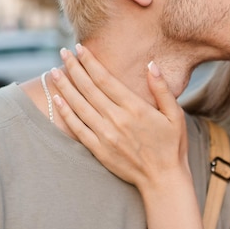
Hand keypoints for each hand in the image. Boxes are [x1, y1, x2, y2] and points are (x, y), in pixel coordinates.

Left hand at [50, 44, 189, 190]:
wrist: (163, 179)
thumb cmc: (172, 145)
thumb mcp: (175, 114)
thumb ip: (162, 89)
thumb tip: (151, 64)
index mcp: (135, 108)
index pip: (105, 79)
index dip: (90, 63)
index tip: (80, 49)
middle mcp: (116, 119)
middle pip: (88, 89)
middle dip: (74, 68)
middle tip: (63, 52)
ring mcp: (105, 135)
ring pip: (79, 106)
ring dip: (65, 87)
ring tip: (54, 71)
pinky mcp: (99, 149)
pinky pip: (77, 128)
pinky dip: (66, 113)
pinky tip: (58, 100)